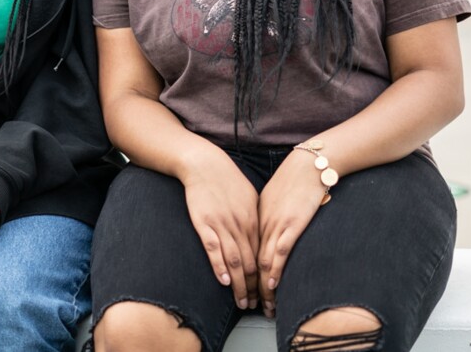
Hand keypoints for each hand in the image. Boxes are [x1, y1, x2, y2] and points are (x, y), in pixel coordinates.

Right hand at [180, 151, 259, 309]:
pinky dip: (219, 266)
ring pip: (234, 261)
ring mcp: (222, 225)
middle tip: (255, 306)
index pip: (262, 255)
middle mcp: (240, 225)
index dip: (265, 277)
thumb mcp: (249, 196)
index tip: (266, 292)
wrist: (205, 164)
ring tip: (242, 302)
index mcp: (253, 220)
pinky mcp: (205, 224)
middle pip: (251, 263)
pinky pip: (214, 249)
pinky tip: (224, 281)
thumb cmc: (227, 179)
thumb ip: (255, 217)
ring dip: (240, 285)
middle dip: (254, 288)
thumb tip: (262, 233)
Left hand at [257, 150, 326, 316]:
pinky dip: (275, 269)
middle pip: (252, 260)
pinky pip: (280, 250)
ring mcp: (278, 224)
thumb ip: (269, 216)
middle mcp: (264, 224)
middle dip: (251, 286)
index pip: (246, 251)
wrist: (307, 165)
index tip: (244, 290)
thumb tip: (268, 230)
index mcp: (257, 218)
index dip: (244, 273)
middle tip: (250, 306)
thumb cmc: (293, 181)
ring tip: (264, 306)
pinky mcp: (293, 224)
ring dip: (262, 286)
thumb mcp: (274, 199)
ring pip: (264, 260)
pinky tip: (271, 284)